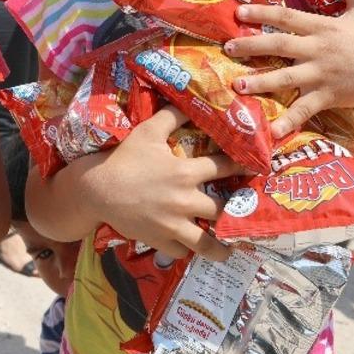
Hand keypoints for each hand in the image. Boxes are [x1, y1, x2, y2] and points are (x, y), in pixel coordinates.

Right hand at [80, 107, 240, 261]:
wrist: (98, 189)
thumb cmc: (125, 158)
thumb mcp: (147, 131)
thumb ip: (171, 117)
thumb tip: (188, 102)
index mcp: (185, 172)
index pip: (224, 168)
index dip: (241, 167)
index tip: (255, 169)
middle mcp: (185, 201)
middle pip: (223, 210)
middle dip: (236, 211)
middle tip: (246, 213)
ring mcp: (173, 224)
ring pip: (207, 243)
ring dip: (221, 247)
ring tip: (229, 249)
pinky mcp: (160, 240)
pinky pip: (181, 251)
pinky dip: (186, 249)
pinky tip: (189, 246)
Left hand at [224, 0, 353, 137]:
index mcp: (324, 27)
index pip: (287, 16)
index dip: (262, 12)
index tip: (238, 11)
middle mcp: (319, 49)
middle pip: (279, 44)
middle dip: (251, 46)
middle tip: (227, 48)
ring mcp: (323, 74)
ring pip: (286, 77)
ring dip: (260, 82)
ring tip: (237, 86)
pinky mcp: (329, 96)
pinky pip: (304, 109)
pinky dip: (288, 121)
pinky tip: (271, 132)